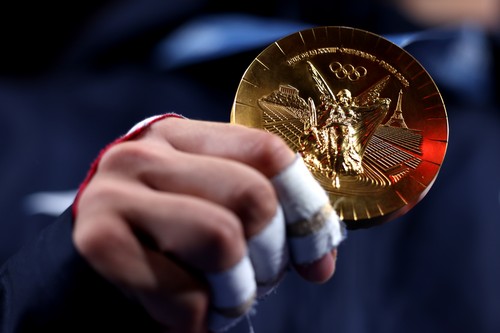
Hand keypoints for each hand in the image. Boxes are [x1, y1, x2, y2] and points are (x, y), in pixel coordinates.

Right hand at [73, 116, 338, 332]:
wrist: (86, 272)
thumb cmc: (162, 240)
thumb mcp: (207, 207)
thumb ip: (261, 216)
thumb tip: (321, 264)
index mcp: (181, 137)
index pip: (267, 151)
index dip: (306, 206)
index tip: (315, 257)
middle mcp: (145, 154)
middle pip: (252, 197)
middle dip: (268, 258)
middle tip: (250, 280)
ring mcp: (116, 192)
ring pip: (222, 240)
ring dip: (233, 291)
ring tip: (215, 296)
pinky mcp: (97, 241)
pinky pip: (184, 293)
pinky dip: (194, 318)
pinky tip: (177, 311)